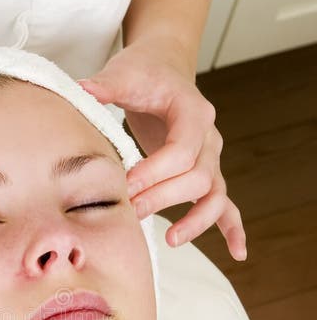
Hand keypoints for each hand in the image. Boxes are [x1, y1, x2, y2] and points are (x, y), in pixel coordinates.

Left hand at [77, 38, 246, 260]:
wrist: (163, 67)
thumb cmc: (143, 71)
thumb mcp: (123, 72)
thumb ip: (104, 85)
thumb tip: (81, 90)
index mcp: (193, 112)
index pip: (182, 150)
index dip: (155, 171)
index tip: (126, 185)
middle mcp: (209, 137)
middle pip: (198, 177)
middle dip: (164, 197)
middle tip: (130, 210)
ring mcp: (210, 158)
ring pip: (216, 195)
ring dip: (196, 220)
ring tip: (170, 239)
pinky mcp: (204, 173)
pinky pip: (225, 204)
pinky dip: (232, 229)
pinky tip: (237, 253)